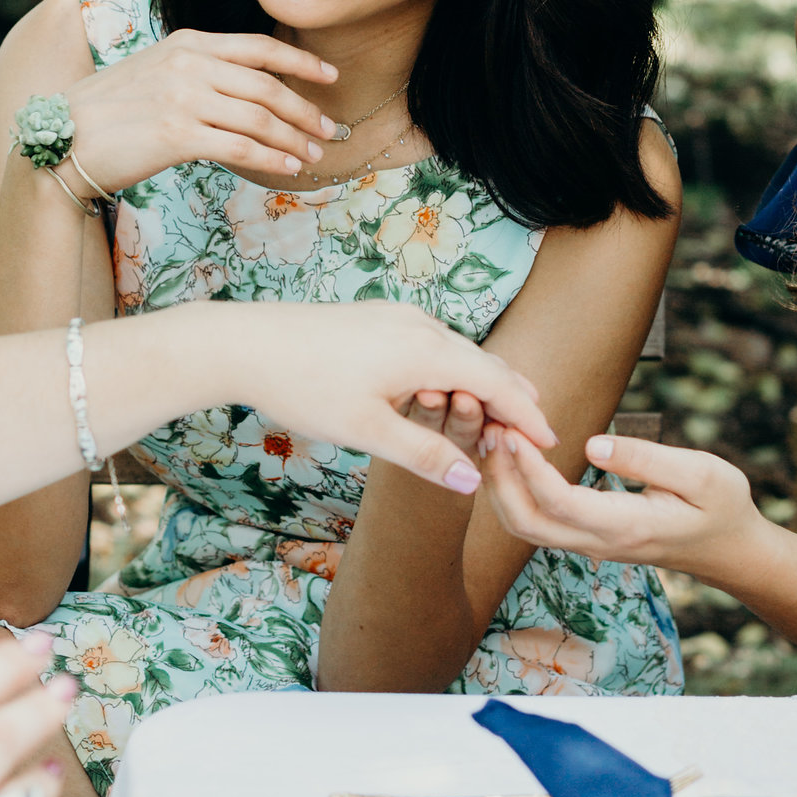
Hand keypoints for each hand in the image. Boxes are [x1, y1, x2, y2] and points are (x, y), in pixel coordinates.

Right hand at [66, 27, 340, 193]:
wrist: (64, 138)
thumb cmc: (111, 110)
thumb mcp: (156, 69)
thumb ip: (198, 69)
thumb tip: (247, 88)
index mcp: (187, 42)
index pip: (258, 48)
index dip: (300, 64)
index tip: (330, 78)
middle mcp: (189, 65)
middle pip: (267, 87)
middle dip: (305, 110)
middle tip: (328, 130)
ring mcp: (182, 99)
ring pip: (259, 119)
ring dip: (294, 139)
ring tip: (313, 155)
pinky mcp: (175, 135)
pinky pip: (239, 147)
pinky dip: (270, 158)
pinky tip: (287, 169)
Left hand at [205, 299, 556, 492]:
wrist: (246, 343)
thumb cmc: (303, 386)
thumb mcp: (366, 430)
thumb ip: (423, 453)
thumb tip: (472, 480)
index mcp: (425, 351)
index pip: (497, 384)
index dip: (526, 416)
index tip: (550, 442)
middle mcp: (419, 326)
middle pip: (485, 362)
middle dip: (513, 398)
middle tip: (534, 434)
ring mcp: (397, 317)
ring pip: (459, 350)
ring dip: (483, 382)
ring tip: (498, 416)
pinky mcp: (377, 318)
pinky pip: (433, 343)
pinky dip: (454, 368)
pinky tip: (445, 388)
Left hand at [480, 425, 763, 573]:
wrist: (732, 551)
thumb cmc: (723, 507)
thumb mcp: (704, 475)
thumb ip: (649, 459)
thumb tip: (593, 445)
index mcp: (627, 527)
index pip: (559, 503)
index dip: (529, 468)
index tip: (513, 429)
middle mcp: (599, 543)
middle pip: (526, 524)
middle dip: (499, 478)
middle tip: (491, 427)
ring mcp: (590, 545)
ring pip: (525, 527)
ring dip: (501, 484)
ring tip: (494, 434)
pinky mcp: (586, 537)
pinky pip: (537, 521)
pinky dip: (514, 489)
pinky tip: (513, 452)